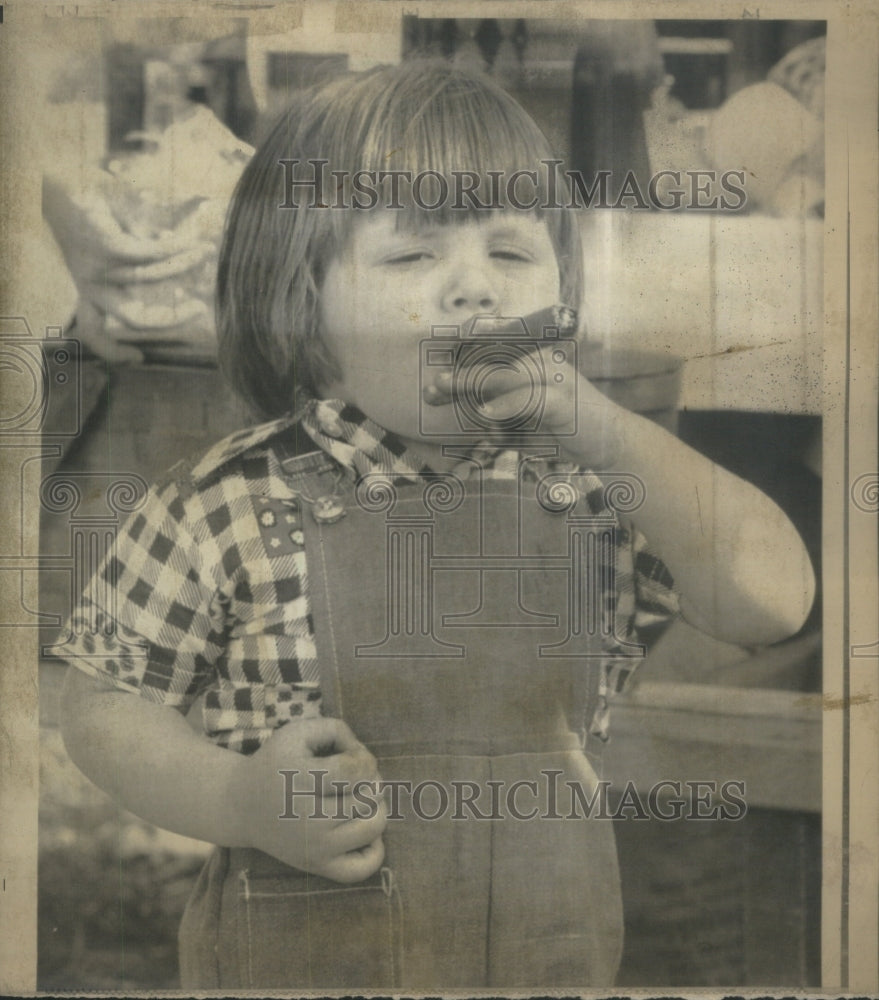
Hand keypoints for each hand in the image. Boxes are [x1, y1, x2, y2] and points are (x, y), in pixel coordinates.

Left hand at [43, 170, 216, 361]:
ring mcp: (99, 266)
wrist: (57, 172)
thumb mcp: (109, 239)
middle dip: (171, 319)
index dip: (115, 352)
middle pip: (133, 319)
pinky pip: (154, 255)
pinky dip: (177, 250)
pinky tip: (192, 242)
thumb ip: (138, 256)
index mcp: (86, 287)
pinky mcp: (108, 248)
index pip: (93, 331)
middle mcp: (90, 283)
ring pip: (153, 278)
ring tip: (204, 252)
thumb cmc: (84, 203)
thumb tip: (178, 265)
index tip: (139, 359)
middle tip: (199, 308)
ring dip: (183, 265)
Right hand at [239, 717, 387, 883]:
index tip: (352, 757)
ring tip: (361, 799)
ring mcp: (314, 847)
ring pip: (373, 828)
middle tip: (356, 777)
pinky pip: (362, 868)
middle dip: (372, 780)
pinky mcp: (317, 866)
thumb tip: (366, 757)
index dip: (365, 758)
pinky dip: (375, 849)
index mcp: (301, 780)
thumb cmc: (277, 763)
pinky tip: (361, 828)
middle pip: (369, 797)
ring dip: (377, 807)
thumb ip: (336, 728)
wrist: (242, 807)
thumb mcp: (298, 732)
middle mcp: (308, 818)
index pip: (356, 769)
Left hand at [423, 342, 624, 468]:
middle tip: (432, 388)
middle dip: (459, 375)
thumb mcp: (527, 415)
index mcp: (534, 360)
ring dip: (470, 381)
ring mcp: (555, 379)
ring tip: (441, 387)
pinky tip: (484, 413)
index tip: (438, 368)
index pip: (492, 348)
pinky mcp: (564, 402)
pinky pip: (529, 399)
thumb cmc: (565, 429)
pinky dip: (505, 406)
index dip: (463, 353)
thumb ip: (498, 405)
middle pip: (492, 361)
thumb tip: (462, 400)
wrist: (613, 444)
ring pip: (504, 375)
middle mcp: (543, 362)